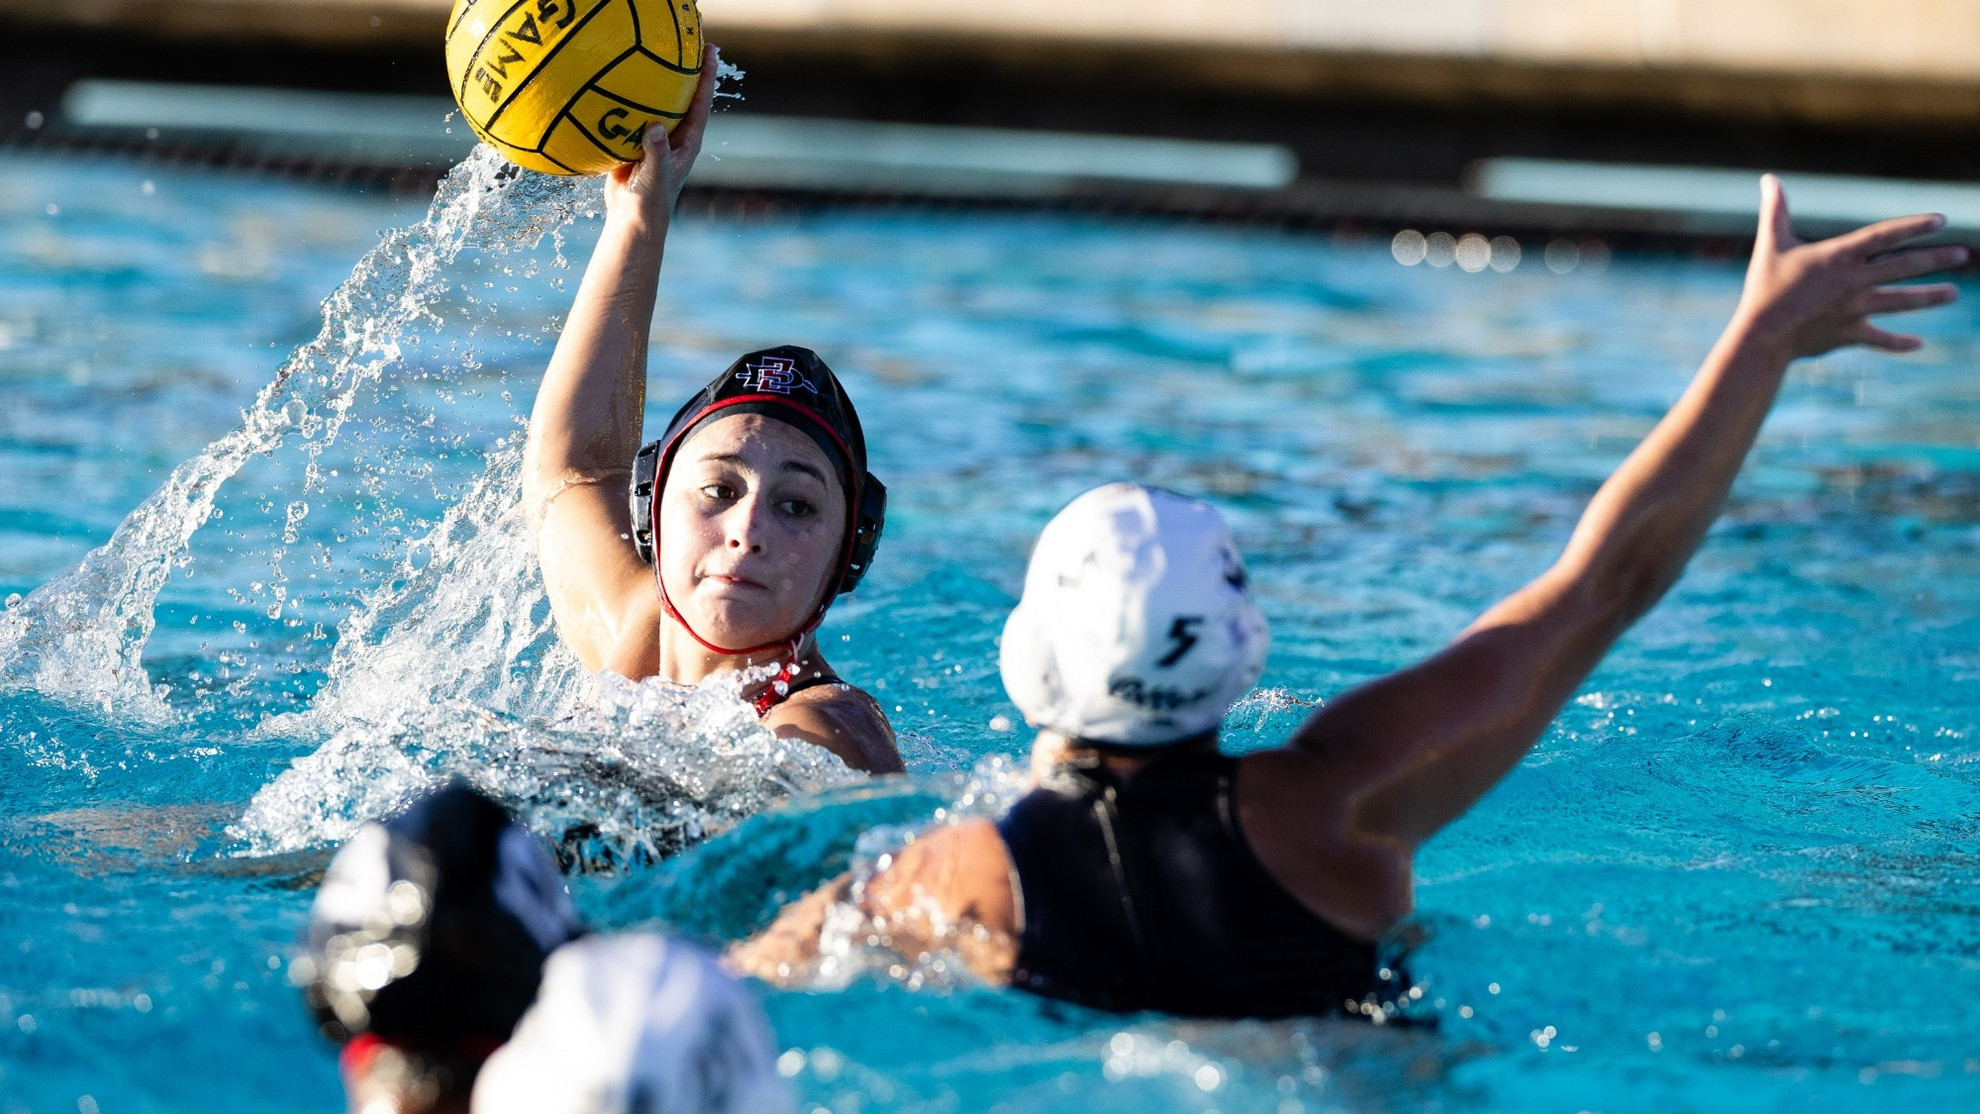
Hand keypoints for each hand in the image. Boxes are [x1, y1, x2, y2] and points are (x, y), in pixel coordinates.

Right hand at [602, 43, 719, 229]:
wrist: (631, 217)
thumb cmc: (650, 202)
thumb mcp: (655, 176)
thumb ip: (656, 152)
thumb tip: (654, 126)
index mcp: (687, 142)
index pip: (700, 103)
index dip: (706, 76)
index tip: (710, 52)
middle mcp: (675, 135)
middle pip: (683, 96)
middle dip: (686, 70)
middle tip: (687, 41)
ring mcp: (655, 137)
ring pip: (658, 103)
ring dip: (657, 81)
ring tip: (654, 52)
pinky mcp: (636, 141)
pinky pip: (633, 114)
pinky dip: (628, 98)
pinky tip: (619, 80)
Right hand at [1733, 174, 1966, 359]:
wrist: (1761, 336)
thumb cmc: (1764, 288)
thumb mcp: (1770, 245)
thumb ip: (1775, 210)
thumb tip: (1768, 178)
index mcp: (1839, 256)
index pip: (1884, 235)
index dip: (1914, 226)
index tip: (1941, 221)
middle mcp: (1853, 281)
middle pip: (1903, 266)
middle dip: (1936, 260)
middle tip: (1962, 255)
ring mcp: (1854, 309)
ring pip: (1900, 301)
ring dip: (1929, 297)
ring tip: (1954, 294)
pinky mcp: (1847, 333)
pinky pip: (1879, 339)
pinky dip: (1898, 343)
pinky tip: (1918, 344)